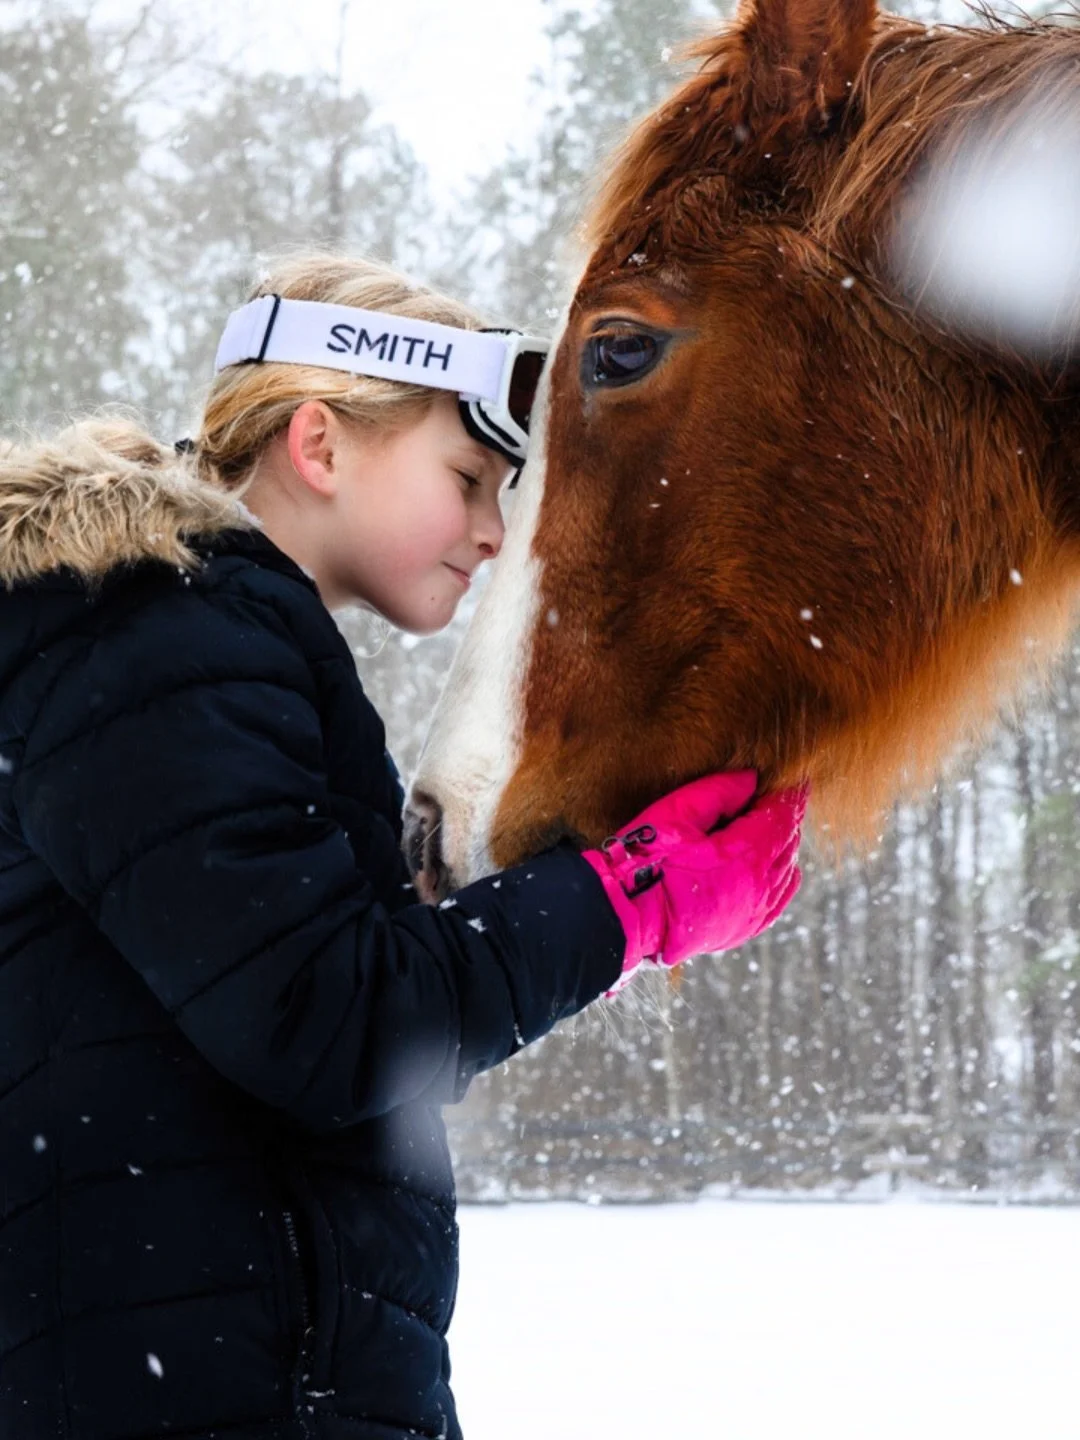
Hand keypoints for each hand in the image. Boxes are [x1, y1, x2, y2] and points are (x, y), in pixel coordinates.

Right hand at [582, 772, 805, 991]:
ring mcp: (754, 912)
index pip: (783, 815)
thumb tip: (750, 778)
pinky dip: (781, 879)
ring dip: (782, 846)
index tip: (787, 779)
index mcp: (747, 855)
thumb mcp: (677, 813)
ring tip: (767, 827)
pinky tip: (773, 867)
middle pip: (789, 842)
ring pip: (787, 871)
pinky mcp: (743, 929)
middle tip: (771, 798)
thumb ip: (718, 791)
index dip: (787, 794)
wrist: (629, 916)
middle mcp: (760, 886)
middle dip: (783, 817)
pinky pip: (778, 901)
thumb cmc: (648, 860)